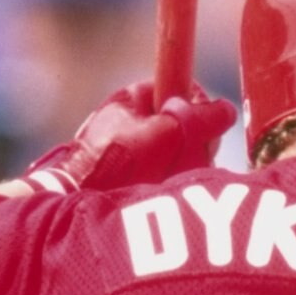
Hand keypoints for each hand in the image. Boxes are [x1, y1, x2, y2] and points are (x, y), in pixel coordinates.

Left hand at [31, 80, 237, 195]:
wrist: (71, 203)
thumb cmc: (115, 162)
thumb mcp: (165, 134)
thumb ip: (198, 119)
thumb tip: (225, 110)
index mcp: (130, 99)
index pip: (180, 90)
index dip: (198, 109)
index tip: (204, 131)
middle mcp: (125, 121)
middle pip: (178, 127)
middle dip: (190, 147)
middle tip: (189, 163)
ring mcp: (120, 151)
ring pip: (169, 155)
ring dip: (177, 170)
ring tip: (168, 184)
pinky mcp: (118, 179)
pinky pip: (154, 178)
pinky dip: (162, 187)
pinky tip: (155, 197)